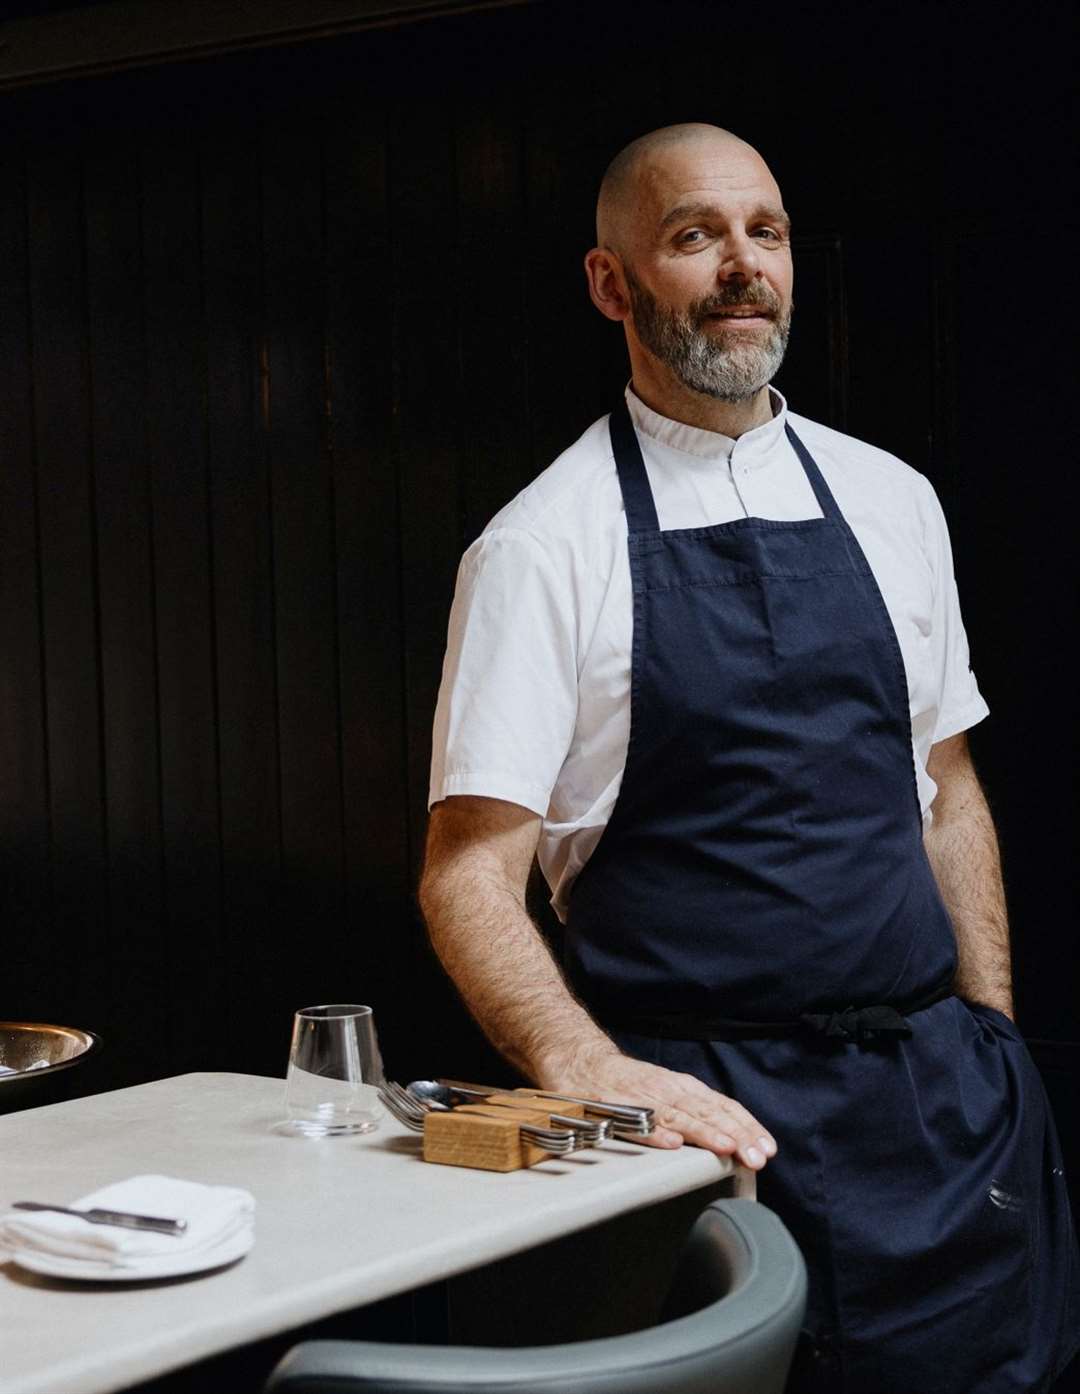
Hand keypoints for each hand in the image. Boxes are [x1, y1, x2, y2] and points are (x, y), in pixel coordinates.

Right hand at [541, 1043, 776, 1169]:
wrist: (578, 1058)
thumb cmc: (626, 1082)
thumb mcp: (665, 1090)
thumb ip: (693, 1112)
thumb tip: (732, 1139)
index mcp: (681, 1087)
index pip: (722, 1107)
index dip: (746, 1127)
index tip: (767, 1148)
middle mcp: (666, 1089)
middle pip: (706, 1112)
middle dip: (735, 1134)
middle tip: (756, 1157)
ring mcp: (640, 1098)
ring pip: (678, 1115)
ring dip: (704, 1133)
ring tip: (726, 1148)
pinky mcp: (612, 1107)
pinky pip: (634, 1122)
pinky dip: (654, 1132)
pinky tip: (671, 1144)